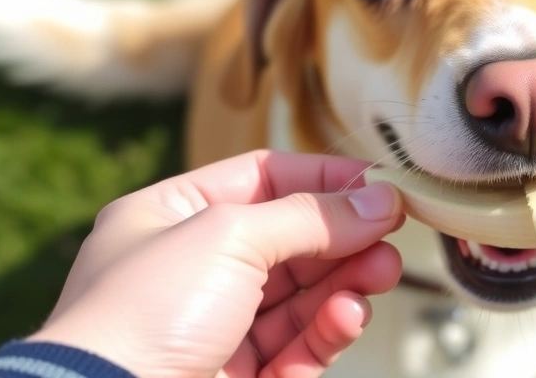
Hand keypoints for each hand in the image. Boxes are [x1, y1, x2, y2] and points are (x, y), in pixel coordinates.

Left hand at [29, 150, 405, 377]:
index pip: (263, 180)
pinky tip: (348, 316)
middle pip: (292, 240)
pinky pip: (298, 346)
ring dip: (346, 282)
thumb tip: (379, 200)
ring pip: (302, 296)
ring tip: (380, 274)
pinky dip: (329, 331)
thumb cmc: (143, 313)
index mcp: (171, 218)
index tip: (379, 183)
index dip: (323, 178)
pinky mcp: (240, 376)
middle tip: (391, 233)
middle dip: (344, 236)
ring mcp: (216, 327)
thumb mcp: (227, 235)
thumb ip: (309, 216)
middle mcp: (193, 271)